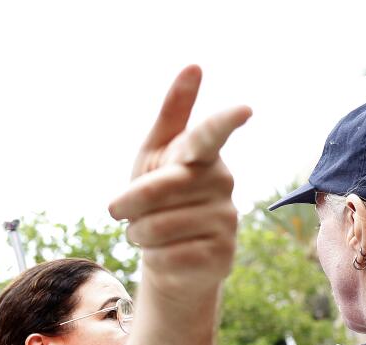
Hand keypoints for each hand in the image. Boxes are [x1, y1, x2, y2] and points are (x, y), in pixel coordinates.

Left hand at [109, 66, 250, 311]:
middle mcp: (221, 183)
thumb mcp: (155, 156)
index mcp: (202, 154)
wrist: (167, 256)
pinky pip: (167, 255)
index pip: (211, 135)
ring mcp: (226, 219)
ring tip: (149, 232)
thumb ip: (172, 115)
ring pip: (158, 226)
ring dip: (138, 233)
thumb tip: (194, 65)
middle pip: (161, 188)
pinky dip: (153, 258)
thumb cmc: (158, 196)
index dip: (224, 122)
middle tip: (122, 211)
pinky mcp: (222, 255)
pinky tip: (167, 254)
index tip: (243, 110)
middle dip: (129, 203)